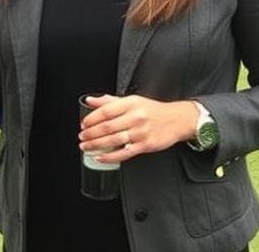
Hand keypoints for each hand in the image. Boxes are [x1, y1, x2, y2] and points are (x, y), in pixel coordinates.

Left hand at [78, 94, 199, 164]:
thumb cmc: (153, 110)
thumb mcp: (133, 100)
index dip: (91, 118)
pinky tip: (100, 157)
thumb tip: (90, 100)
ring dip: (96, 145)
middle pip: (107, 126)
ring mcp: (141, 132)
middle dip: (91, 133)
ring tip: (86, 147)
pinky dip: (110, 157)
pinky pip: (124, 153)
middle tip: (82, 137)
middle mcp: (135, 117)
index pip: (106, 110)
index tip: (83, 124)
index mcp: (131, 104)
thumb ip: (110, 101)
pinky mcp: (145, 145)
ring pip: (113, 140)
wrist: (177, 120)